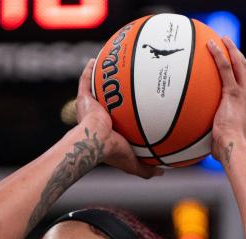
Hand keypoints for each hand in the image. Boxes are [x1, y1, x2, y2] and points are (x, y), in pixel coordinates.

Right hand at [75, 59, 160, 178]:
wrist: (95, 142)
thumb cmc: (112, 152)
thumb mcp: (134, 162)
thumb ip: (147, 168)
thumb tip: (162, 172)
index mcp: (108, 130)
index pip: (118, 119)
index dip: (125, 111)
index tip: (135, 104)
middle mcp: (98, 117)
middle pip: (107, 100)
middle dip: (113, 91)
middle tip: (124, 81)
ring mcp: (89, 108)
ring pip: (95, 89)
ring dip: (100, 78)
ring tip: (109, 64)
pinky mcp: (83, 100)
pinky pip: (85, 82)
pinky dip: (88, 71)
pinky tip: (94, 59)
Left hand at [207, 37, 245, 164]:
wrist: (233, 148)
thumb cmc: (227, 150)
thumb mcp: (222, 139)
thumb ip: (216, 134)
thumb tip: (201, 141)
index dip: (245, 73)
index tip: (238, 66)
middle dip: (241, 56)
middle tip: (231, 46)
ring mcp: (244, 94)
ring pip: (240, 65)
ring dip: (232, 50)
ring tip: (222, 40)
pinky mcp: (233, 93)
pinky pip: (226, 69)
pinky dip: (219, 56)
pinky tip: (211, 46)